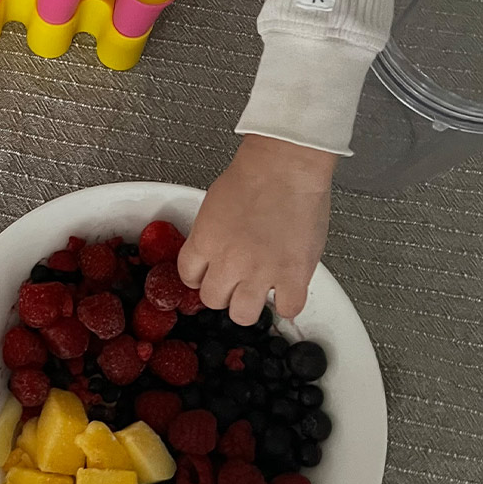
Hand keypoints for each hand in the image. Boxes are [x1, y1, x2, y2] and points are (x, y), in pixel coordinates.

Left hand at [178, 134, 336, 325]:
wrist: (283, 168)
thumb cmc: (252, 175)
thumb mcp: (213, 204)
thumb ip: (210, 234)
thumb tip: (214, 250)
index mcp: (205, 242)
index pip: (188, 277)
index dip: (199, 277)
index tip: (208, 275)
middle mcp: (229, 262)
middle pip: (213, 300)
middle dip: (223, 292)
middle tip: (235, 281)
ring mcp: (261, 273)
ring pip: (243, 315)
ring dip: (249, 304)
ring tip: (258, 289)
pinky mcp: (294, 277)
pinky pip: (288, 309)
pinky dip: (288, 302)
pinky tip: (287, 289)